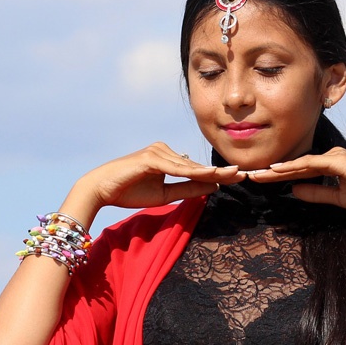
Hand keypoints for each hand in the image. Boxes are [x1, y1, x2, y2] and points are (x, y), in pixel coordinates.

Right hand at [67, 142, 245, 215]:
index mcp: (167, 157)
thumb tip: (213, 187)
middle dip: (220, 171)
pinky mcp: (150, 158)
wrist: (101, 190)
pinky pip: (176, 168)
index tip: (237, 177)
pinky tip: (210, 175)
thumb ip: (187, 190)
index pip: (196, 168)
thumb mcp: (164, 195)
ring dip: (211, 172)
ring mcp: (157, 151)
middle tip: (244, 174)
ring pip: (189, 166)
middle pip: (197, 165)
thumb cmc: (129, 191)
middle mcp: (164, 149)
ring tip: (233, 175)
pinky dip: (193, 173)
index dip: (217, 173)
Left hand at [248, 147, 345, 210]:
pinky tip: (276, 171)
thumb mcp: (337, 198)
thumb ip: (316, 193)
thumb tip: (294, 191)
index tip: (260, 180)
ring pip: (298, 163)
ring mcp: (332, 156)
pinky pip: (309, 163)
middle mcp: (329, 157)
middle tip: (250, 176)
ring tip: (256, 174)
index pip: (299, 170)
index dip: (279, 176)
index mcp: (329, 165)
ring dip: (276, 170)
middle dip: (271, 172)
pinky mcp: (336, 160)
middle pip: (294, 165)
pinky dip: (292, 167)